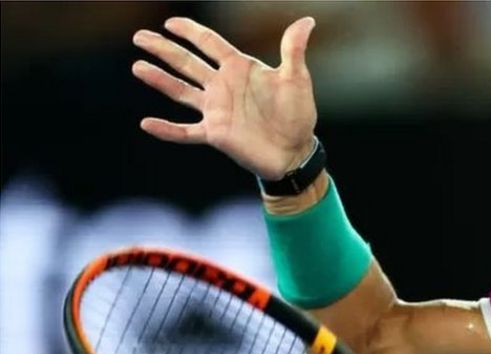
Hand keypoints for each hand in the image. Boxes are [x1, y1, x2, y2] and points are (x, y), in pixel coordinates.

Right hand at [132, 17, 317, 179]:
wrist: (295, 152)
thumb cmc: (297, 114)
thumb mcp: (296, 79)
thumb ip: (294, 49)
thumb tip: (307, 20)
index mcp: (238, 68)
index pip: (209, 43)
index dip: (191, 31)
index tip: (171, 22)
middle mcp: (222, 86)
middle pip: (186, 62)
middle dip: (164, 49)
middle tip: (140, 37)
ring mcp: (216, 110)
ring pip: (180, 91)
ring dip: (159, 79)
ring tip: (137, 66)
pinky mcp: (214, 134)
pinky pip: (185, 132)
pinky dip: (167, 130)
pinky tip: (146, 124)